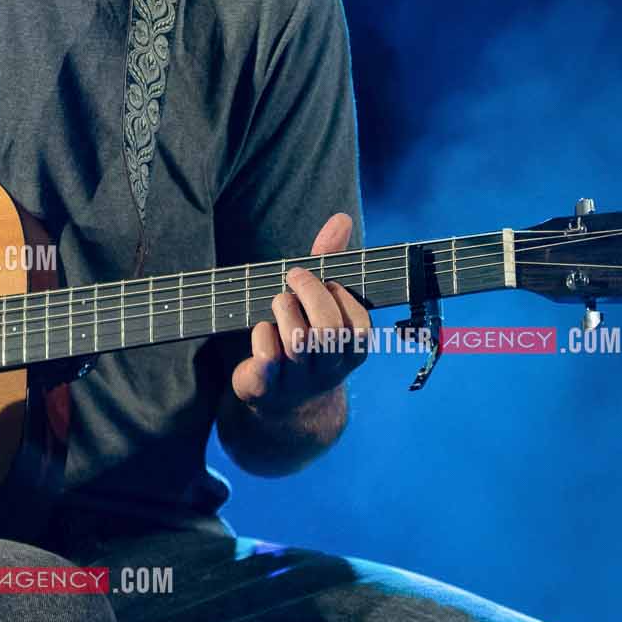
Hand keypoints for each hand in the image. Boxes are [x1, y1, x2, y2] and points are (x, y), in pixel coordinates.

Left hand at [229, 212, 370, 415]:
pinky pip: (267, 359)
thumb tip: (341, 218)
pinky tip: (262, 328)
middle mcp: (330, 369)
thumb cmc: (305, 336)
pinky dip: (262, 336)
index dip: (340, 297)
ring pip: (299, 342)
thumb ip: (330, 260)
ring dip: (286, 310)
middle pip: (328, 330)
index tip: (325, 281)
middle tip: (293, 277)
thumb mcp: (320, 301)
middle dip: (310, 294)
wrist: (282, 403)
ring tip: (279, 300)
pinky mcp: (266, 388)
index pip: (359, 325)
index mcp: (352, 350)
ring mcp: (299, 381)